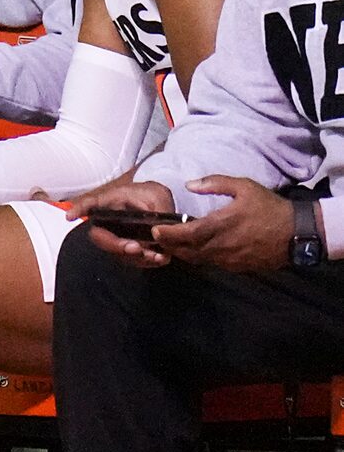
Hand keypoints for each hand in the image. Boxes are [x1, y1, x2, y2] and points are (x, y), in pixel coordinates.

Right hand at [61, 176, 180, 268]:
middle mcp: (107, 222)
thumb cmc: (151, 197)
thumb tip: (155, 231)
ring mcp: (115, 237)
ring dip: (135, 258)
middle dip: (116, 246)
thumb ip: (156, 212)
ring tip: (157, 256)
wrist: (158, 206)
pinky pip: (130, 259)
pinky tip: (160, 258)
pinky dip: (145, 262)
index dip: (79, 210)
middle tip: (135, 248)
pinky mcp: (126, 248)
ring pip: (115, 252)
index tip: (70, 216)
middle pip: (100, 236)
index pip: (90, 204)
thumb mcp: (156, 196)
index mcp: (110, 203)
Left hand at [156, 176, 297, 275]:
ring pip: (198, 259)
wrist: (297, 233)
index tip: (154, 229)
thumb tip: (189, 185)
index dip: (167, 234)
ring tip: (172, 243)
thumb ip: (215, 184)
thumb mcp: (244, 187)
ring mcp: (229, 259)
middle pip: (187, 251)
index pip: (186, 234)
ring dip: (183, 252)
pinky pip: (212, 264)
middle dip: (170, 245)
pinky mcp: (237, 267)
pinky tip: (195, 248)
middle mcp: (221, 246)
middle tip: (157, 237)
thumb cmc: (269, 207)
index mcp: (221, 225)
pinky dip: (199, 257)